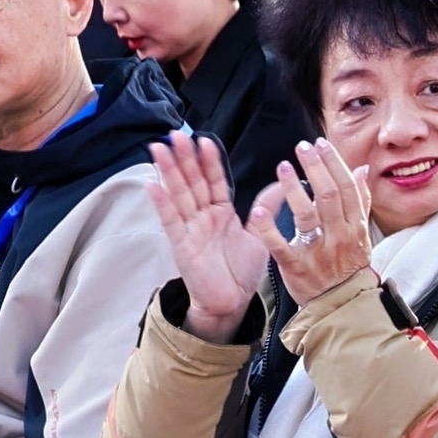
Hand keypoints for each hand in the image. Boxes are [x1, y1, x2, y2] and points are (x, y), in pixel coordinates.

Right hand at [151, 130, 274, 336]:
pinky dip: (161, 203)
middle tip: (177, 135)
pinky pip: (170, 221)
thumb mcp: (260, 235)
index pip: (214, 180)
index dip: (209, 161)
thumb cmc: (242, 272)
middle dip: (185, 158)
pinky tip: (152, 185)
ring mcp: (190, 228)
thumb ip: (267, 207)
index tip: (205, 140)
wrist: (232, 302)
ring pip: (178, 194)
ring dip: (168, 172)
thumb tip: (285, 182)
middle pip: (192, 181)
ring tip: (159, 148)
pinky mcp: (181, 244)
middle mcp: (204, 216)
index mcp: (222, 212)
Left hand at [257, 142, 374, 300]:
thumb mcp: (362, 233)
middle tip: (302, 147)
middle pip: (329, 196)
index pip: (347, 188)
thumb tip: (361, 169)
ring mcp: (317, 252)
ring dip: (293, 189)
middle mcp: (339, 236)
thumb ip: (361, 201)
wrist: (341, 305)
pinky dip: (268, 228)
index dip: (334, 163)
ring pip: (307, 216)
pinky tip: (259, 211)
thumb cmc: (348, 265)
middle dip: (315, 168)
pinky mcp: (295, 267)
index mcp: (355, 226)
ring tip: (284, 167)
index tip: (321, 144)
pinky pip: (281, 245)